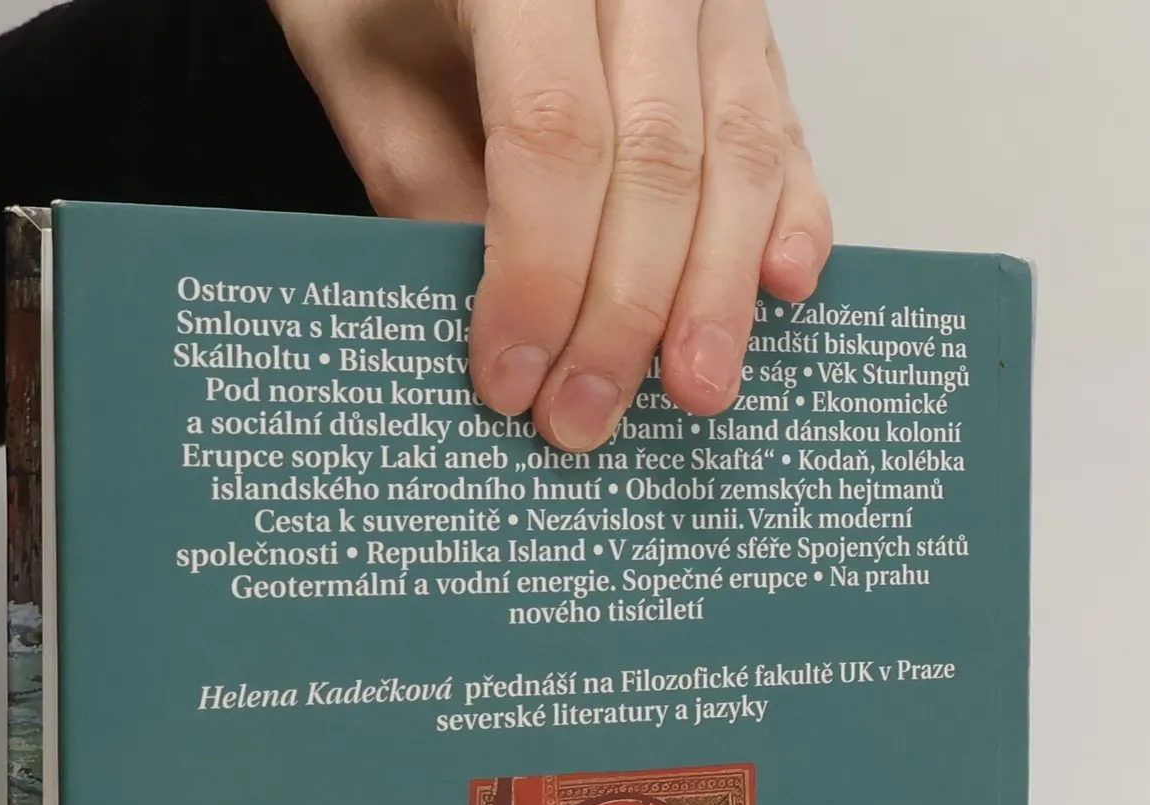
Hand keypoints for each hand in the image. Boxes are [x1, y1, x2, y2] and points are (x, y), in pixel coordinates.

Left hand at [266, 0, 830, 451]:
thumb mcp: (357, 57)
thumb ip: (424, 182)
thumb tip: (498, 325)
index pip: (555, 137)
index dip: (539, 276)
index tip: (509, 381)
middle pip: (658, 160)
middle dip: (623, 313)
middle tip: (586, 419)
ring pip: (739, 149)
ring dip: (718, 289)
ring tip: (696, 389)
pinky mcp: (744, 20)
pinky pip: (782, 120)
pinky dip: (791, 210)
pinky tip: (785, 286)